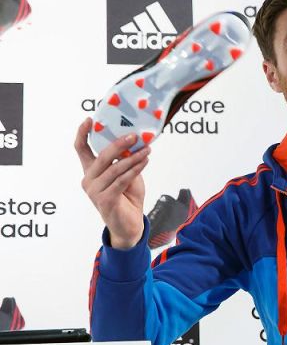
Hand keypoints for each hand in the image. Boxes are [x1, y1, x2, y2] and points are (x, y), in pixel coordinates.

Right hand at [75, 118, 150, 248]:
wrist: (129, 224)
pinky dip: (135, 169)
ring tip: (147, 149)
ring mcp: (94, 191)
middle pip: (101, 156)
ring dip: (133, 158)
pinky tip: (145, 161)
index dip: (83, 133)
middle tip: (134, 135)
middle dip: (118, 144)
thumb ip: (125, 160)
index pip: (81, 149)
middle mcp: (89, 180)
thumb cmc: (128, 196)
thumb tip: (135, 141)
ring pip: (115, 169)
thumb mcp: (127, 174)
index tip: (89, 119)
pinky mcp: (105, 200)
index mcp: (91, 171)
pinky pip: (122, 180)